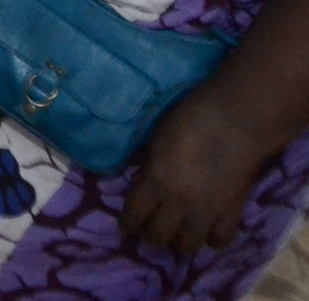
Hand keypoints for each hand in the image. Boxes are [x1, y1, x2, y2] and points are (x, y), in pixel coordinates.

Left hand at [122, 81, 281, 253]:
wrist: (238, 120)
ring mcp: (208, 211)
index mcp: (156, 181)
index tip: (126, 226)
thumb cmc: (190, 118)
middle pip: (158, 237)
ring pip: (188, 246)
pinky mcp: (233, 212)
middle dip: (150, 236)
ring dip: (179, 241)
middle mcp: (179, 203)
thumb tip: (142, 181)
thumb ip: (149, 165)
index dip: (128, 224)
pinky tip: (207, 230)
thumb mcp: (156, 139)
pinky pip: (221, 240)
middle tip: (149, 229)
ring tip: (177, 232)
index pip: (135, 215)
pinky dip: (211, 239)